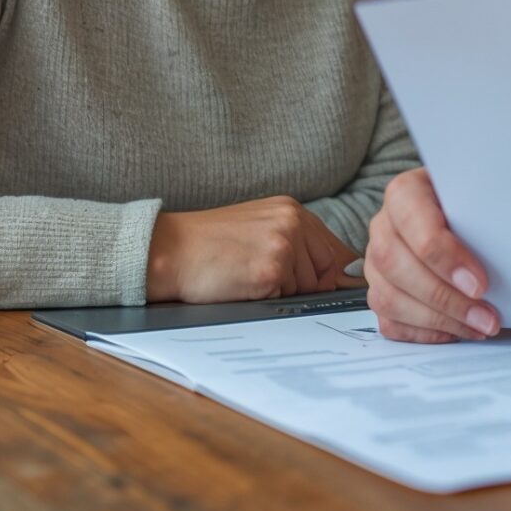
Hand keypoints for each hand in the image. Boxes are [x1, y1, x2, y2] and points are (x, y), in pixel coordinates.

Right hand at [146, 197, 362, 303]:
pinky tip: (242, 284)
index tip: (322, 285)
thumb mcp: (258, 228)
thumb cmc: (208, 244)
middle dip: (305, 285)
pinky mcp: (270, 271)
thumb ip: (296, 242)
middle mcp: (292, 223)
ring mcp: (283, 246)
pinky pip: (287, 299)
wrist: (169, 250)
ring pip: (307, 289)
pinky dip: (268, 300)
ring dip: (283, 292)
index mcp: (291, 210)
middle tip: (263, 277)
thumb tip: (341, 273)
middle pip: (327, 271)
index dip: (330, 274)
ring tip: (247, 276)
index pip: (335, 249)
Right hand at [365, 168, 499, 342]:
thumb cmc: (469, 205)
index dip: (445, 257)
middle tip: (486, 316)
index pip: (413, 220)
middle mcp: (383, 226)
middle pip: (395, 264)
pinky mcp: (380, 291)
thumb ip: (485, 211)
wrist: (456, 212)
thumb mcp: (479, 195)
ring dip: (438, 320)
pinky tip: (455, 331)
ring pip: (388, 298)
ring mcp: (375, 261)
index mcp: (405, 192)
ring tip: (479, 327)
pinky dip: (423, 332)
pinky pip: (389, 321)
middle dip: (446, 298)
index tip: (480, 284)